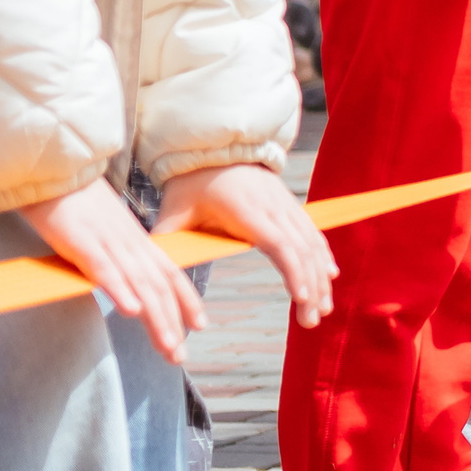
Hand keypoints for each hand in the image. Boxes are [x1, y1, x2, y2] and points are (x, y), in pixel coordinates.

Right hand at [18, 180, 205, 363]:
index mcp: (138, 241)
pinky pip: (106, 269)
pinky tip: (132, 311)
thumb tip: (122, 283)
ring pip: (141, 284)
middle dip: (174, 322)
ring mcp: (110, 242)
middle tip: (181, 355)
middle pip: (161, 286)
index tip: (200, 326)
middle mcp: (132, 244)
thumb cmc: (76, 204)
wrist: (57, 172)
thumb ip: (115, 257)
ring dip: (156, 317)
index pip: (171, 274)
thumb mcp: (104, 233)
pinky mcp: (84, 242)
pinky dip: (121, 290)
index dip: (187, 300)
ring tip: (169, 345)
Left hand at [156, 163, 334, 330]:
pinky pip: (313, 234)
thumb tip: (141, 273)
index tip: (301, 298)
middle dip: (312, 287)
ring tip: (322, 311)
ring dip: (321, 278)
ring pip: (313, 244)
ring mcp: (287, 206)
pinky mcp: (291, 207)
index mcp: (247, 211)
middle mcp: (274, 208)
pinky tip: (329, 278)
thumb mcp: (174, 210)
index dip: (294, 271)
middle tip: (311, 322)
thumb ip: (165, 239)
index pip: (279, 243)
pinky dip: (323, 257)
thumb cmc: (192, 184)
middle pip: (303, 250)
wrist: (217, 148)